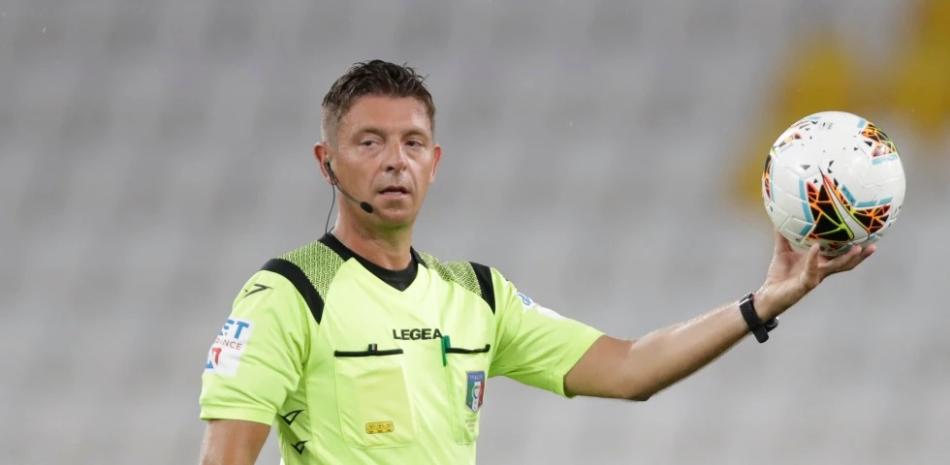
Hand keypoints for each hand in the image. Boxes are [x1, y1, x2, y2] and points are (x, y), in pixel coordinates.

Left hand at [754, 231, 874, 319]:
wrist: (768, 294)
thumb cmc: (778, 274)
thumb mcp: (782, 251)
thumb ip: (783, 236)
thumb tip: (779, 218)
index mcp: (819, 263)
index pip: (840, 254)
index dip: (853, 247)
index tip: (866, 235)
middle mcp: (821, 271)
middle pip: (846, 263)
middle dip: (860, 256)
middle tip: (874, 245)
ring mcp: (815, 277)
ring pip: (836, 268)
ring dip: (847, 258)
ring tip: (857, 248)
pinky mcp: (806, 283)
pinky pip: (812, 270)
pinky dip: (814, 258)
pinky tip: (816, 248)